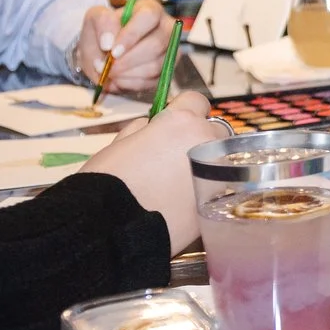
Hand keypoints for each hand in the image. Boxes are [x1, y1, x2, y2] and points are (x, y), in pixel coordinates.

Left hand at [73, 0, 167, 92]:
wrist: (104, 54)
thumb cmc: (104, 32)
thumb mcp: (95, 19)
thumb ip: (101, 23)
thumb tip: (108, 43)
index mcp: (150, 10)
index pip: (149, 17)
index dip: (131, 35)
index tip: (113, 51)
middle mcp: (166, 29)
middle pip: (156, 44)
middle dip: (128, 60)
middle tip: (108, 67)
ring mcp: (170, 51)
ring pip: (156, 65)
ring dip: (128, 73)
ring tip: (110, 73)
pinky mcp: (167, 71)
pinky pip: (153, 81)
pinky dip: (132, 83)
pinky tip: (119, 79)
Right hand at [81, 91, 213, 252]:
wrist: (113, 228)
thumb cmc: (108, 181)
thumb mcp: (119, 143)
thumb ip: (143, 129)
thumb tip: (151, 127)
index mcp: (181, 121)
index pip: (196, 101)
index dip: (184, 111)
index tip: (174, 126)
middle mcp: (205, 142)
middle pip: (215, 132)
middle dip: (200, 139)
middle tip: (177, 158)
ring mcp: (216, 172)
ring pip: (221, 160)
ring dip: (207, 165)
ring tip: (181, 183)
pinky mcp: (219, 202)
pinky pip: (219, 187)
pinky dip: (207, 190)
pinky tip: (186, 202)